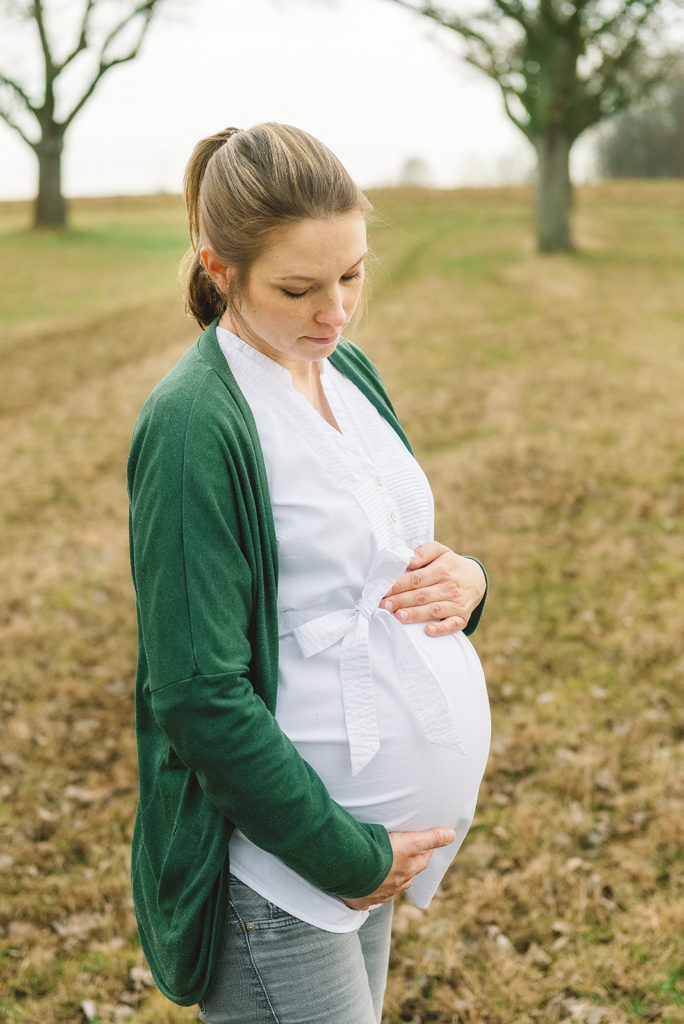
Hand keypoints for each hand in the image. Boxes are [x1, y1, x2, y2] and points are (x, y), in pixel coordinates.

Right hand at [341, 827, 455, 909]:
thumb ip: (430, 838)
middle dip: (408, 868)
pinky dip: (370, 893)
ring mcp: (378, 894)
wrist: (354, 870)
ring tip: (385, 872)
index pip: (422, 861)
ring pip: (389, 888)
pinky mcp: (361, 899)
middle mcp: (396, 885)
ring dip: (390, 881)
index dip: (425, 851)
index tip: (425, 845)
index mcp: (407, 871)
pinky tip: (366, 888)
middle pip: (407, 877)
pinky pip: (369, 899)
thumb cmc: (383, 854)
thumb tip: (452, 835)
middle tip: (405, 857)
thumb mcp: (409, 842)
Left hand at [380, 541, 485, 636]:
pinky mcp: (462, 617)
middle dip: (401, 601)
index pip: (416, 579)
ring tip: (398, 617)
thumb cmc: (450, 564)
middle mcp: (449, 587)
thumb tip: (407, 560)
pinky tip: (428, 631)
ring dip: (416, 614)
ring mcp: (456, 603)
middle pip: (422, 595)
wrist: (477, 578)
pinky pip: (453, 625)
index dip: (399, 585)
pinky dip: (441, 629)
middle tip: (384, 606)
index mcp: (441, 570)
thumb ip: (423, 553)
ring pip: (433, 610)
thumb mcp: (440, 551)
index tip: (383, 590)